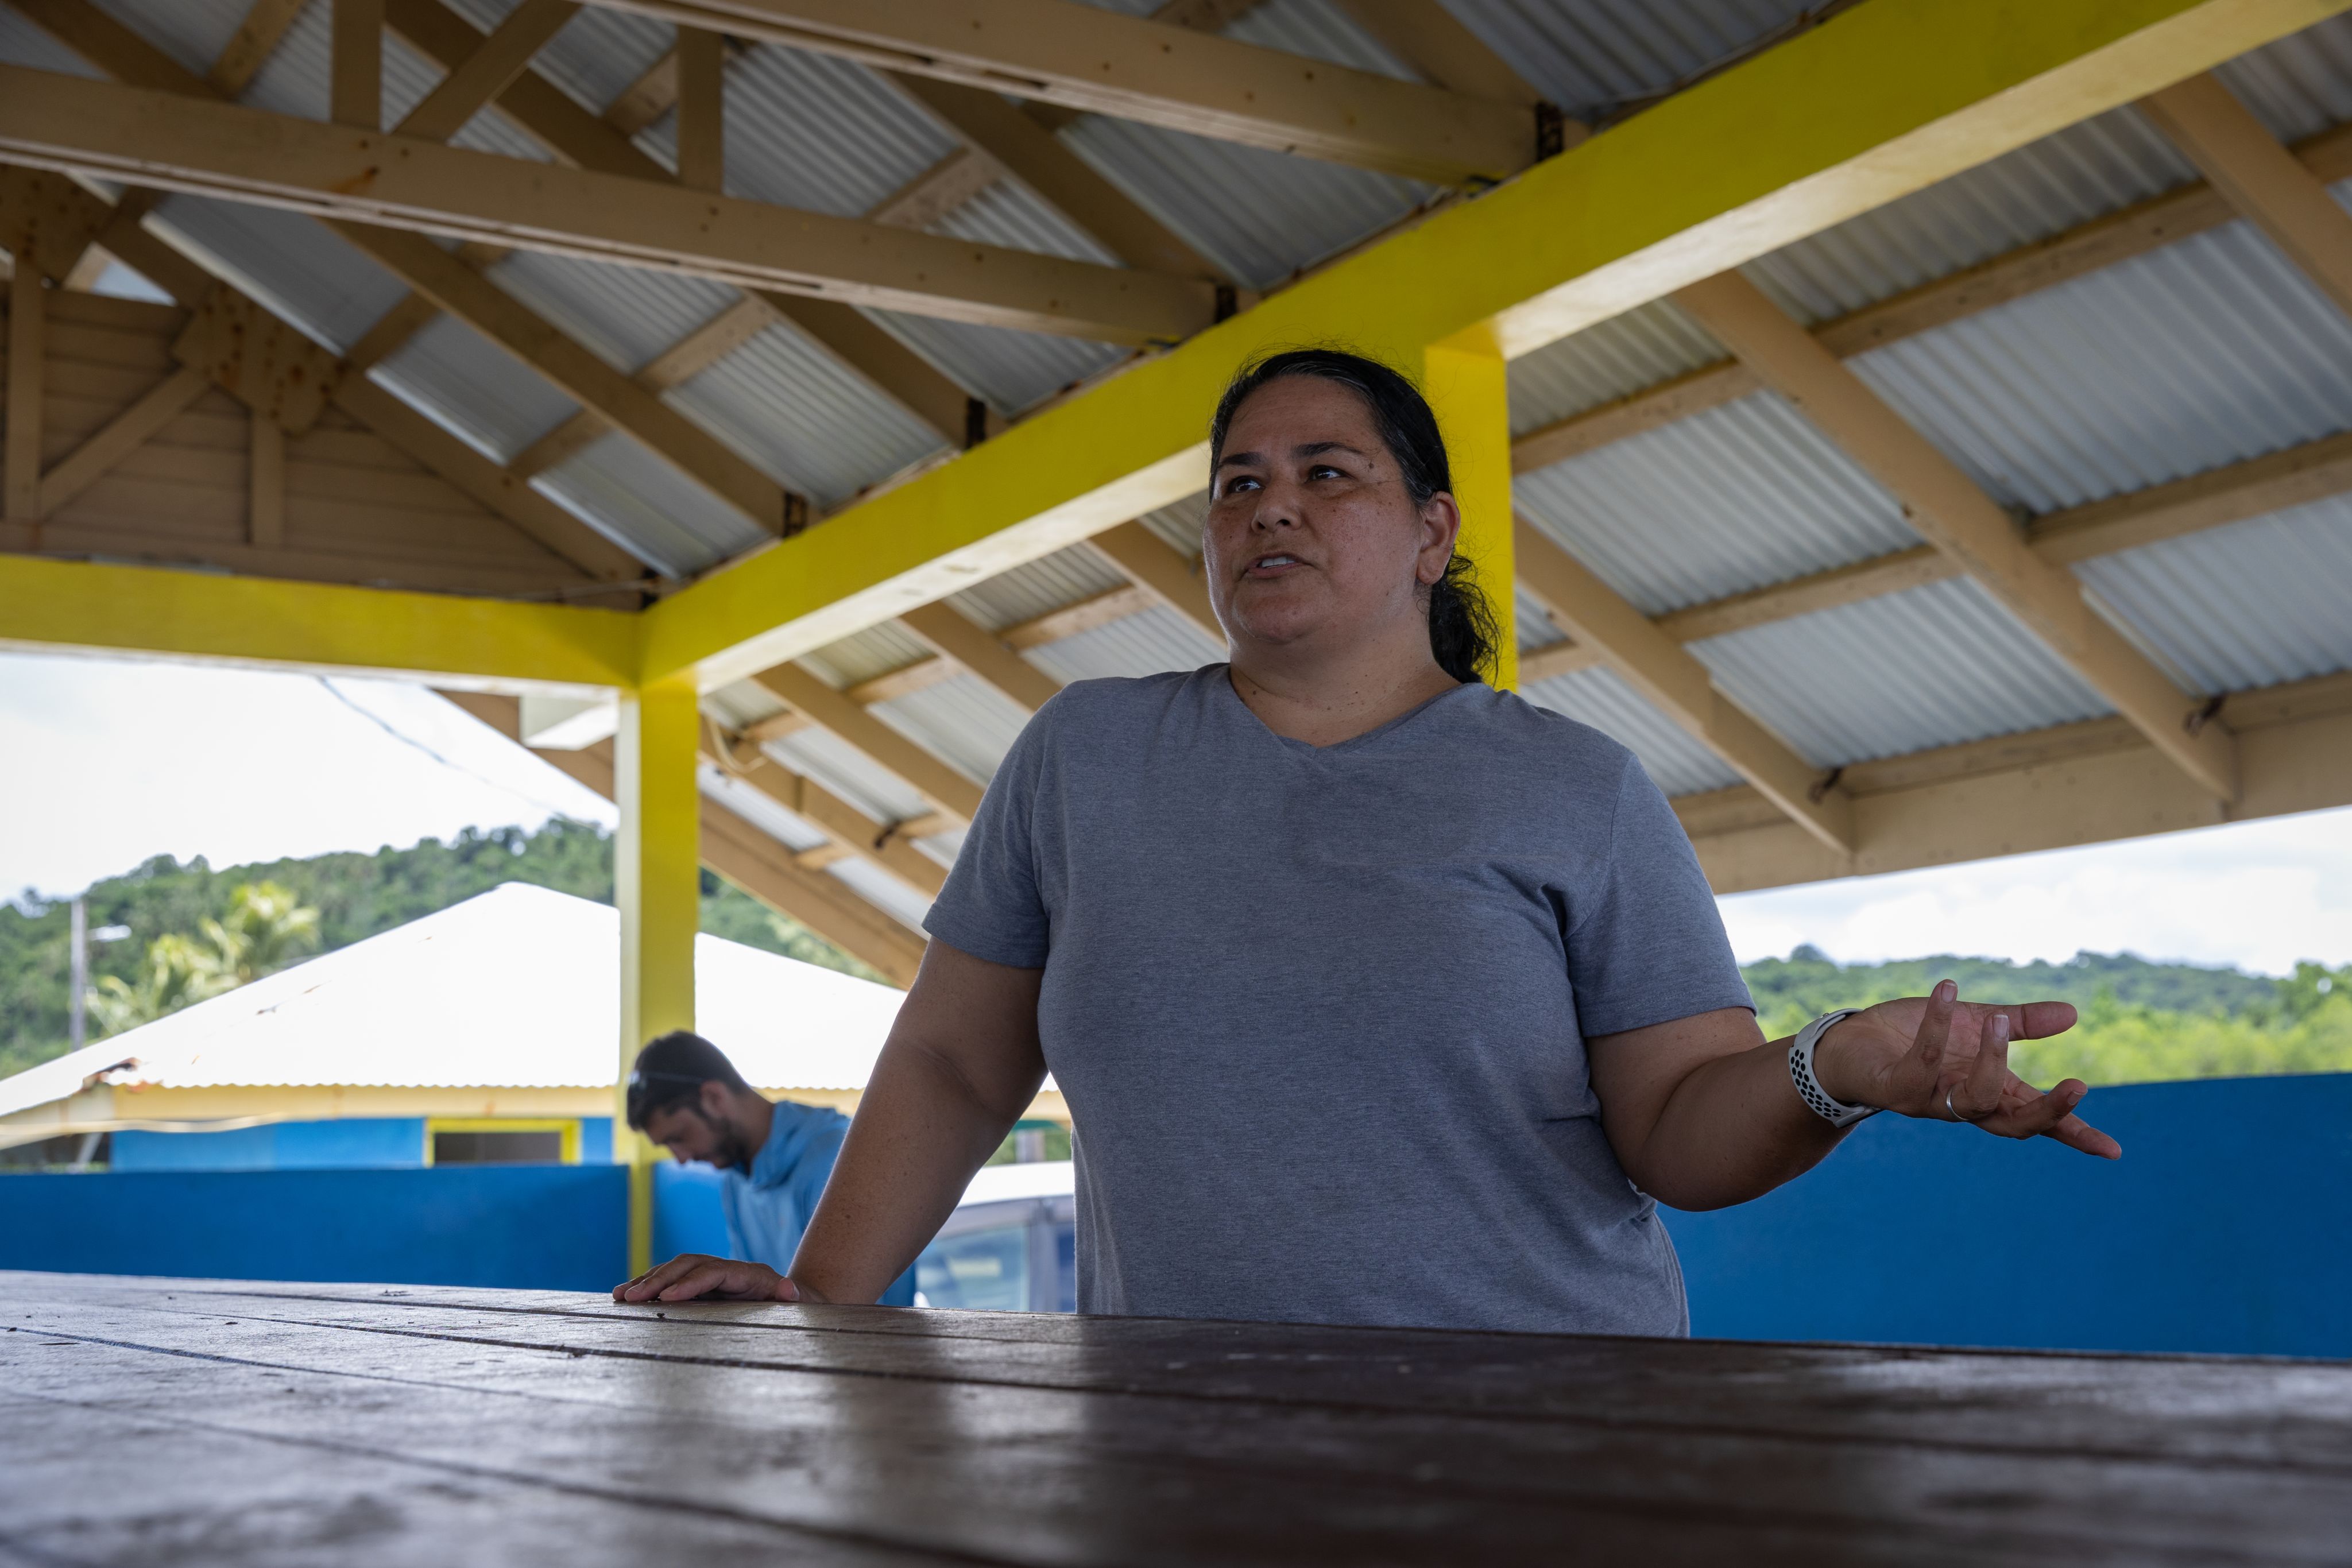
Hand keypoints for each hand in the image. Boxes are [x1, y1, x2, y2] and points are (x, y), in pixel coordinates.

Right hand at [611, 1254, 806, 1303]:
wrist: (789, 1299)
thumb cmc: (789, 1307)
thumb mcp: (794, 1302)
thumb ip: (787, 1296)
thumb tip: (789, 1290)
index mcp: (746, 1274)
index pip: (712, 1273)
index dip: (689, 1284)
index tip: (666, 1298)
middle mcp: (724, 1268)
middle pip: (687, 1265)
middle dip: (658, 1280)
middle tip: (632, 1298)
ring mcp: (710, 1273)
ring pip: (674, 1269)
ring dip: (646, 1281)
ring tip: (621, 1296)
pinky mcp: (698, 1282)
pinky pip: (670, 1279)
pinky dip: (649, 1285)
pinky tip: (626, 1296)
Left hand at [1812, 981, 2120, 1158]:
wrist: (1848, 1042)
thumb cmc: (1911, 1037)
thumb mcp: (1972, 1023)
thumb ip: (2019, 1023)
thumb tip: (2073, 1013)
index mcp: (1987, 1092)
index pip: (2035, 1120)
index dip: (2073, 1134)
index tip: (2113, 1151)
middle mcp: (1960, 1103)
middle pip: (2012, 1125)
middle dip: (2046, 1112)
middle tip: (2078, 1086)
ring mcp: (1928, 1100)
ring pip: (1972, 1101)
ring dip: (1990, 1059)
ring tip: (1995, 1019)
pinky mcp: (1893, 1087)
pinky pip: (1921, 1064)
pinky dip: (1936, 1027)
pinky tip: (1947, 990)